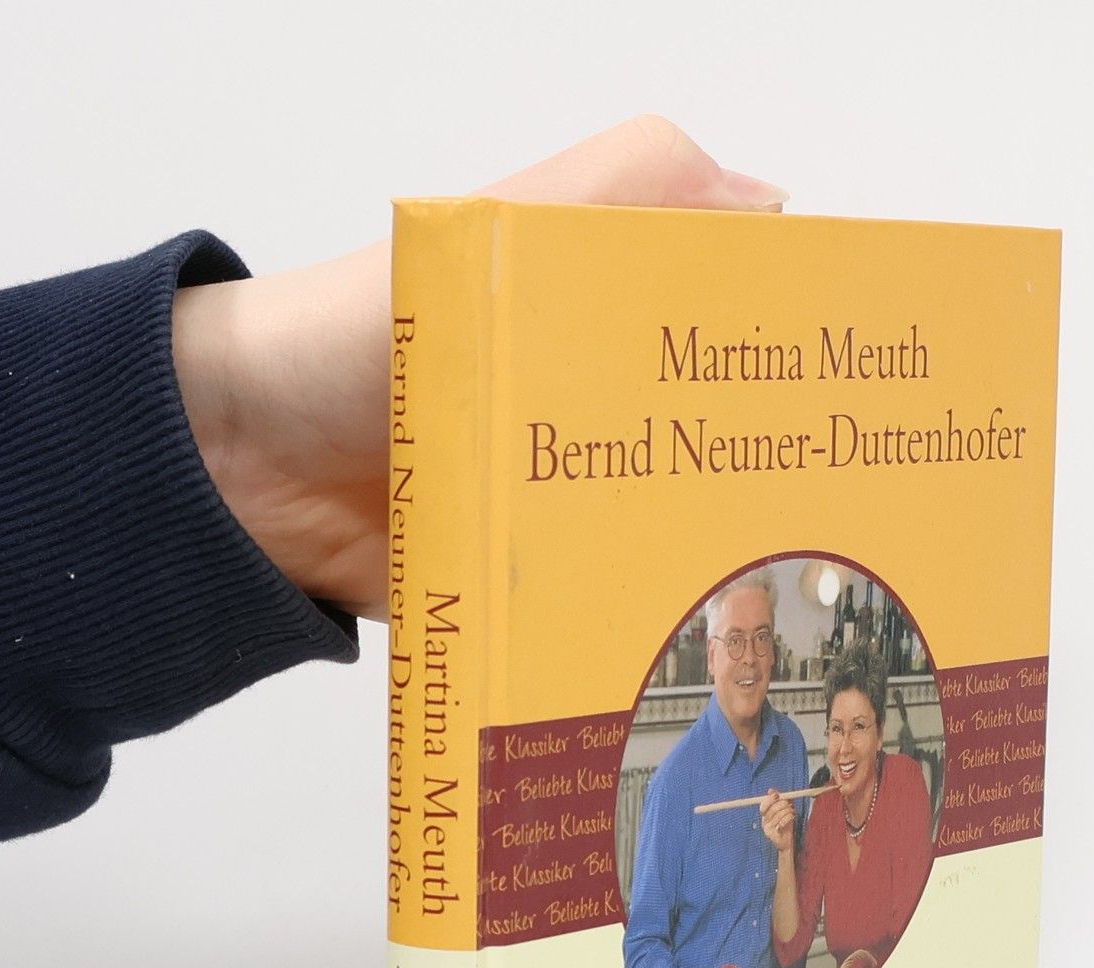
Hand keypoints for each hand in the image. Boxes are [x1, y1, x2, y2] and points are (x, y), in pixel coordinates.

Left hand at [172, 118, 787, 618]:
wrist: (236, 471)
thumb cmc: (357, 335)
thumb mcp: (500, 228)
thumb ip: (627, 187)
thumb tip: (769, 205)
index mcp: (598, 320)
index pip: (722, 337)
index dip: (790, 363)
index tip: (858, 401)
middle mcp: (588, 415)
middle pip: (709, 455)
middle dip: (772, 487)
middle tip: (845, 522)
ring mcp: (555, 510)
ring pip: (661, 545)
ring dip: (710, 571)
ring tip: (792, 603)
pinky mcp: (521, 592)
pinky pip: (589, 619)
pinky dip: (628, 637)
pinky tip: (690, 655)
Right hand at [758, 788, 794, 855]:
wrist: (787, 843)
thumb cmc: (786, 826)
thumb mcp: (783, 811)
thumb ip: (778, 801)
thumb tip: (771, 790)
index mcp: (765, 816)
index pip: (763, 805)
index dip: (770, 799)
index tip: (777, 795)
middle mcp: (764, 822)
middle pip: (771, 809)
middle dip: (782, 804)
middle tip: (789, 804)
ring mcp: (767, 829)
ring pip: (778, 815)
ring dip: (788, 811)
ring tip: (792, 812)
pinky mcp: (773, 834)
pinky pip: (781, 823)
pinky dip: (788, 818)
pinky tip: (792, 817)